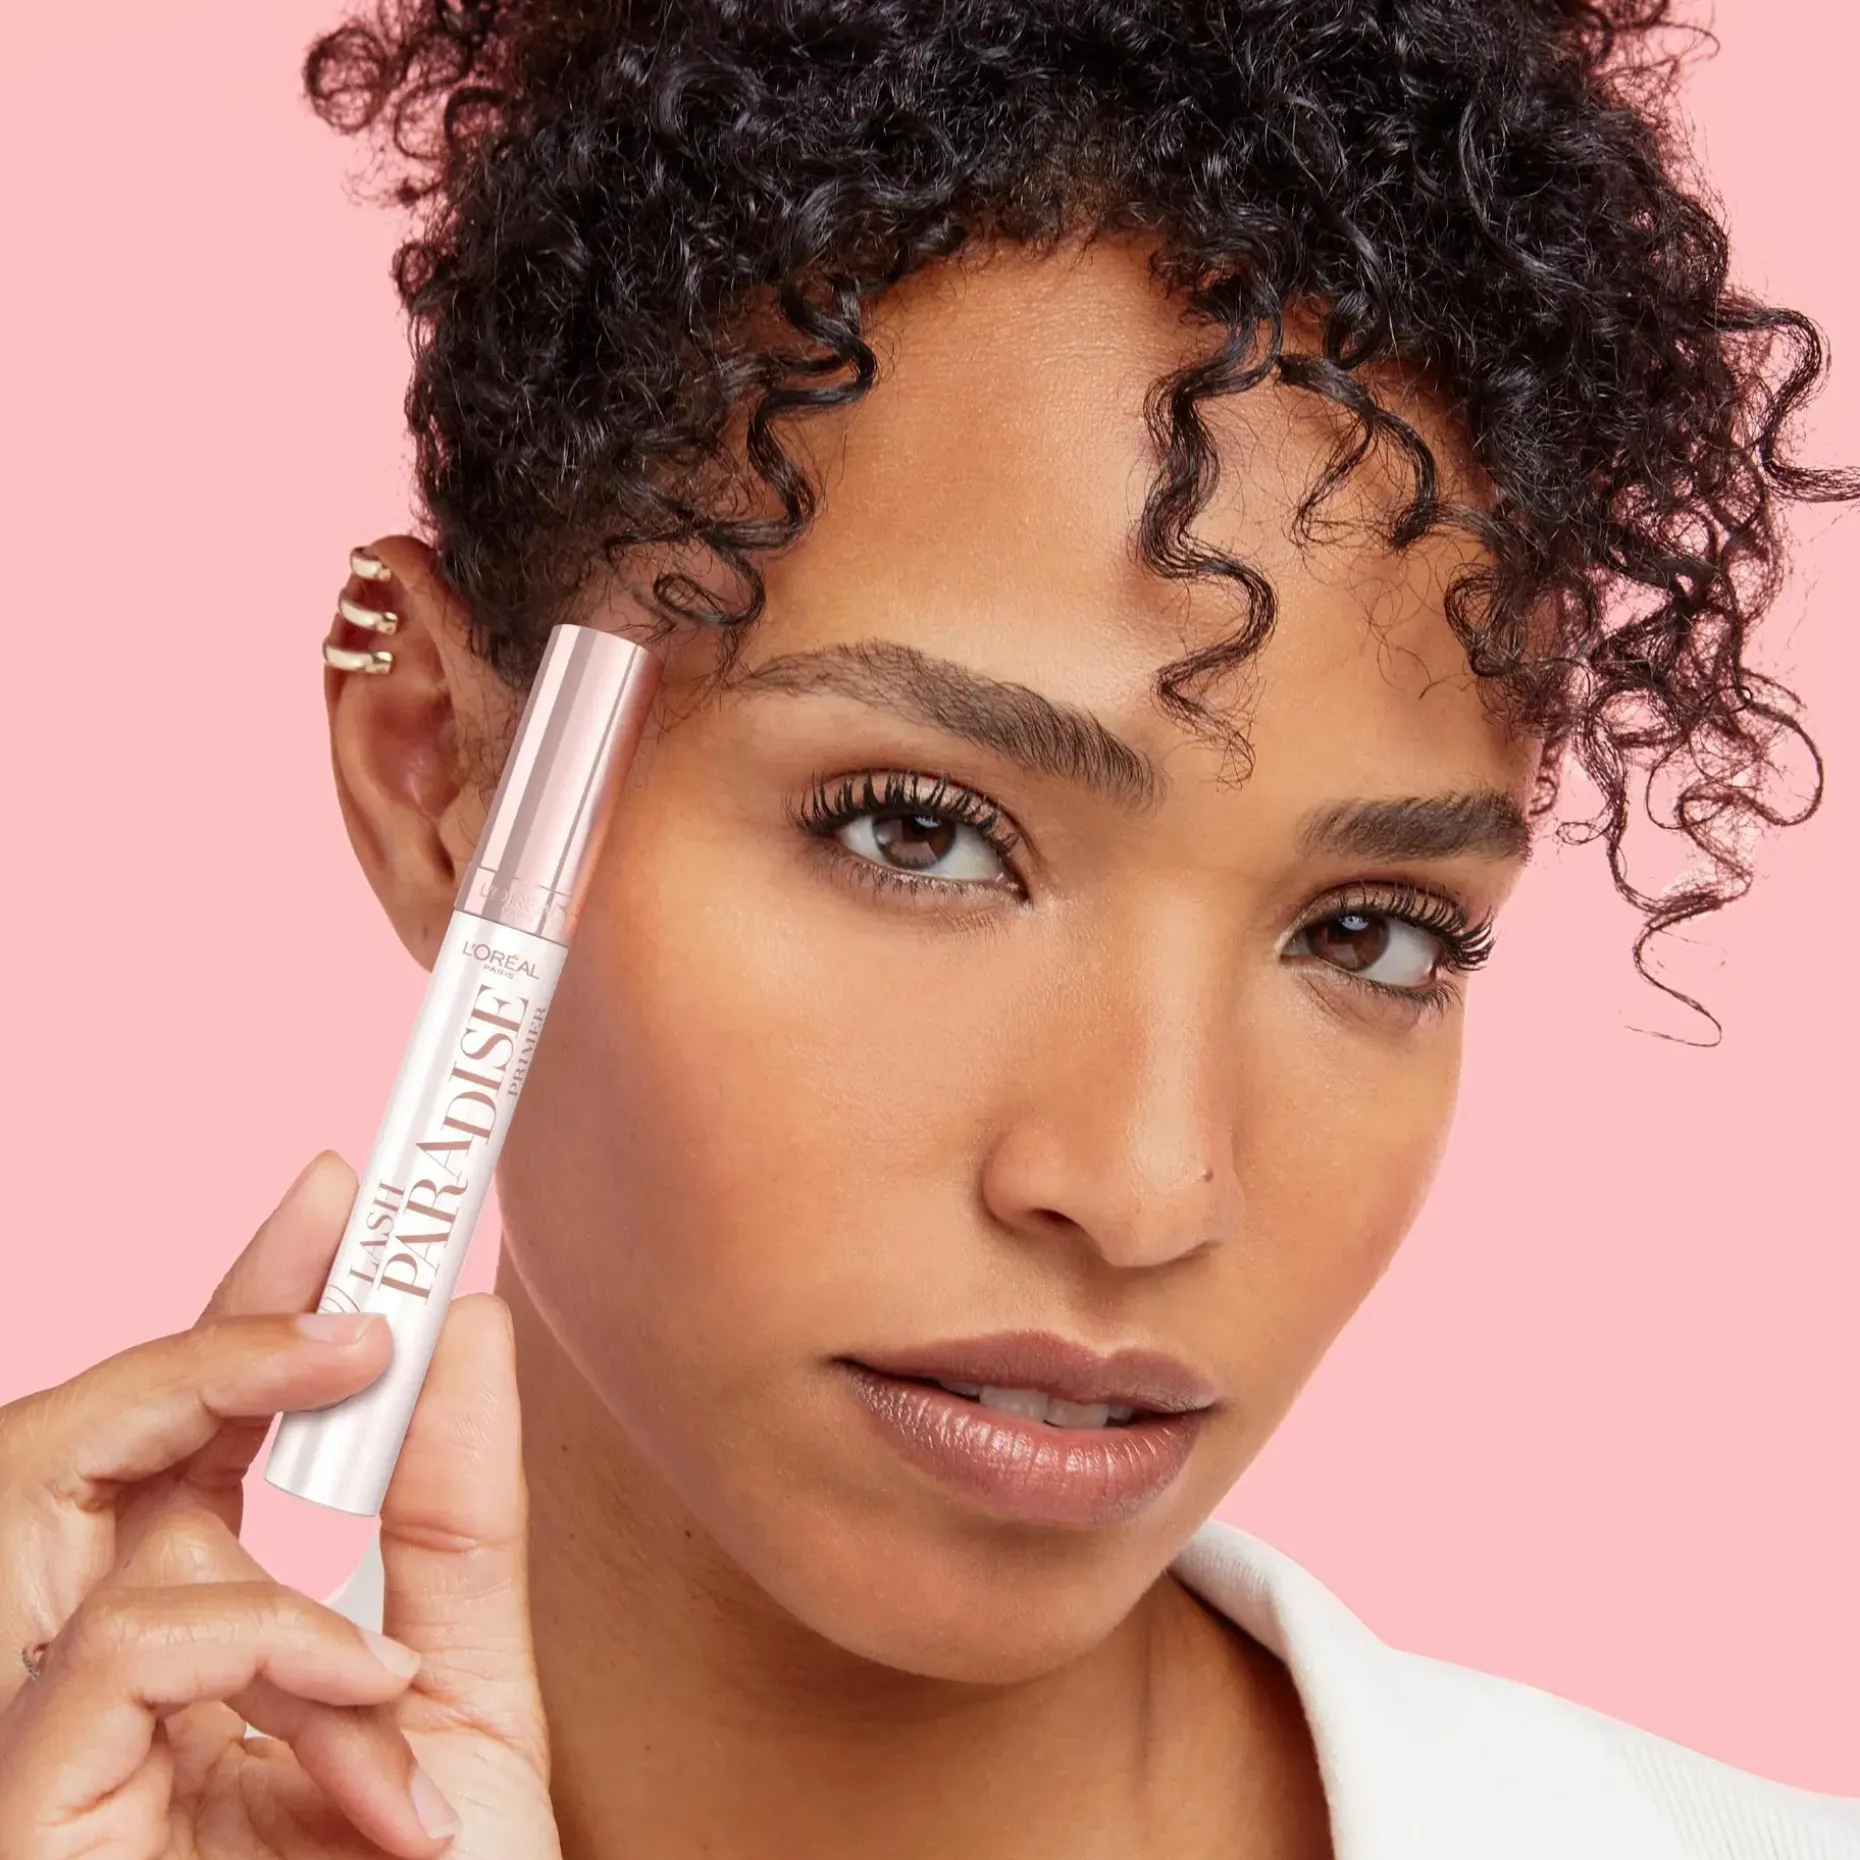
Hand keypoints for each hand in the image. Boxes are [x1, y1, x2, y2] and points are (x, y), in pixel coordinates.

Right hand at [0, 1153, 560, 1857]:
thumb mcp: (467, 1710)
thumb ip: (453, 1530)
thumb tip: (462, 1328)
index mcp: (207, 1677)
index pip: (196, 1457)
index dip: (252, 1313)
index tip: (346, 1188)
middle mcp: (108, 1711)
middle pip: (96, 1459)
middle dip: (223, 1321)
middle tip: (350, 1208)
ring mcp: (59, 1772)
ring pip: (81, 1533)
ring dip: (260, 1486)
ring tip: (379, 1501)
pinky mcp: (41, 1823)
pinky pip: (120, 1658)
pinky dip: (263, 1644)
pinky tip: (368, 1706)